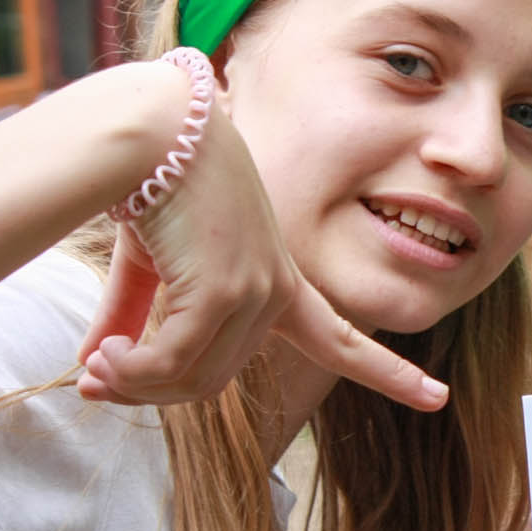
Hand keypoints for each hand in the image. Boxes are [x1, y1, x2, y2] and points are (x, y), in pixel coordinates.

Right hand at [75, 102, 447, 411]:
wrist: (151, 134)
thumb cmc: (153, 187)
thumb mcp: (151, 264)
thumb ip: (135, 320)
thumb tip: (97, 369)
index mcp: (277, 281)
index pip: (344, 339)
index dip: (389, 373)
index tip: (438, 397)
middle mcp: (276, 289)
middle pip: (211, 380)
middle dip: (151, 392)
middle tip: (97, 383)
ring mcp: (258, 288)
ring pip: (193, 378)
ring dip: (133, 384)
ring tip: (93, 368)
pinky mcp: (227, 287)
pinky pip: (172, 361)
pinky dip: (131, 370)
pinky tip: (100, 356)